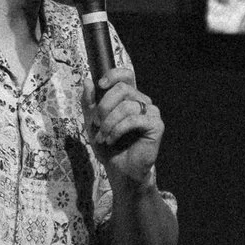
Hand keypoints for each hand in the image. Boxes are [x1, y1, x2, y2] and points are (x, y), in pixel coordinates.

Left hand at [91, 65, 162, 185]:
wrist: (119, 169)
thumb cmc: (108, 145)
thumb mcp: (92, 121)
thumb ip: (89, 102)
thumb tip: (88, 81)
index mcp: (130, 97)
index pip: (126, 75)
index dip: (113, 75)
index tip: (100, 85)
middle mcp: (143, 102)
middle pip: (122, 89)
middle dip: (104, 107)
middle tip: (96, 125)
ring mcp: (151, 113)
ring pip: (126, 106)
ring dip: (109, 123)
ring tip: (103, 137)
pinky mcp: (156, 125)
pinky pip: (133, 119)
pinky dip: (118, 130)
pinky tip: (112, 140)